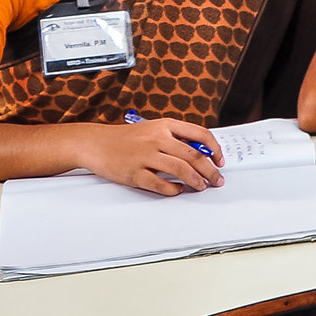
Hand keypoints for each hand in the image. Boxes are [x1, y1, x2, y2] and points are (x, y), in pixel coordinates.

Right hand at [82, 119, 225, 195]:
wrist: (95, 143)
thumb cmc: (126, 138)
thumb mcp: (153, 129)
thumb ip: (176, 138)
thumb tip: (202, 153)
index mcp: (165, 125)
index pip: (200, 134)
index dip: (215, 148)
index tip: (220, 160)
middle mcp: (157, 139)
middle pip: (194, 156)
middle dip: (210, 170)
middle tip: (217, 180)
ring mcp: (145, 156)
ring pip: (180, 169)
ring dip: (196, 181)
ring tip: (201, 186)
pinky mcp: (134, 173)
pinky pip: (159, 183)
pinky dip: (172, 189)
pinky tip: (177, 190)